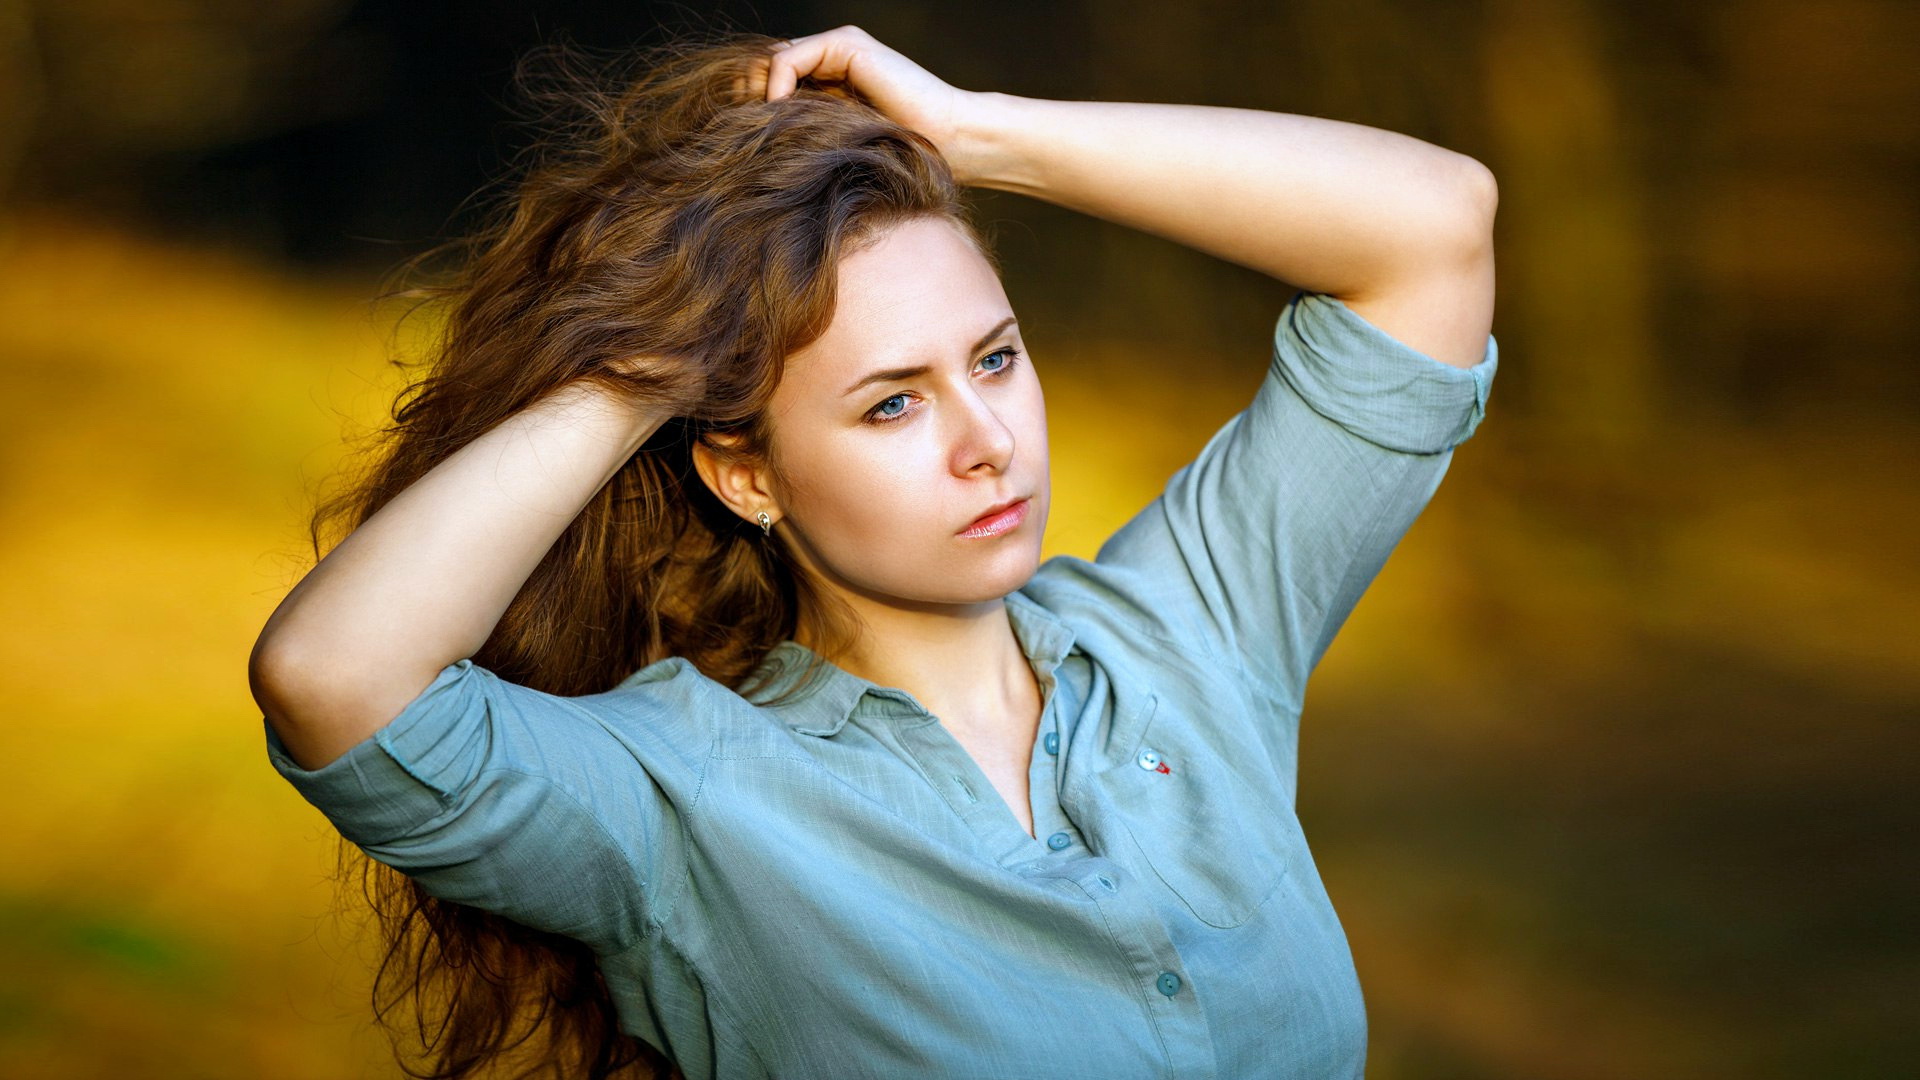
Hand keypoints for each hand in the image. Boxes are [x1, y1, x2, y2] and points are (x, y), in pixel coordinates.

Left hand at [759, 26, 984, 180]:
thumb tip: (752, 141)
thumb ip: (802, 132)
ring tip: (765, 130)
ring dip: (760, 96)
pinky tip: (782, 115)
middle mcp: (831, 59)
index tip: (747, 144)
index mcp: (830, 81)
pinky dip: (776, 87)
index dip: (754, 109)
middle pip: (766, 69)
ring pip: (771, 63)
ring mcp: (838, 48)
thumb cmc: (900, 154)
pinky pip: (787, 60)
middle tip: (747, 137)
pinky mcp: (845, 45)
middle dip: (750, 100)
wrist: (947, 140)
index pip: (772, 83)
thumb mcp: (837, 145)